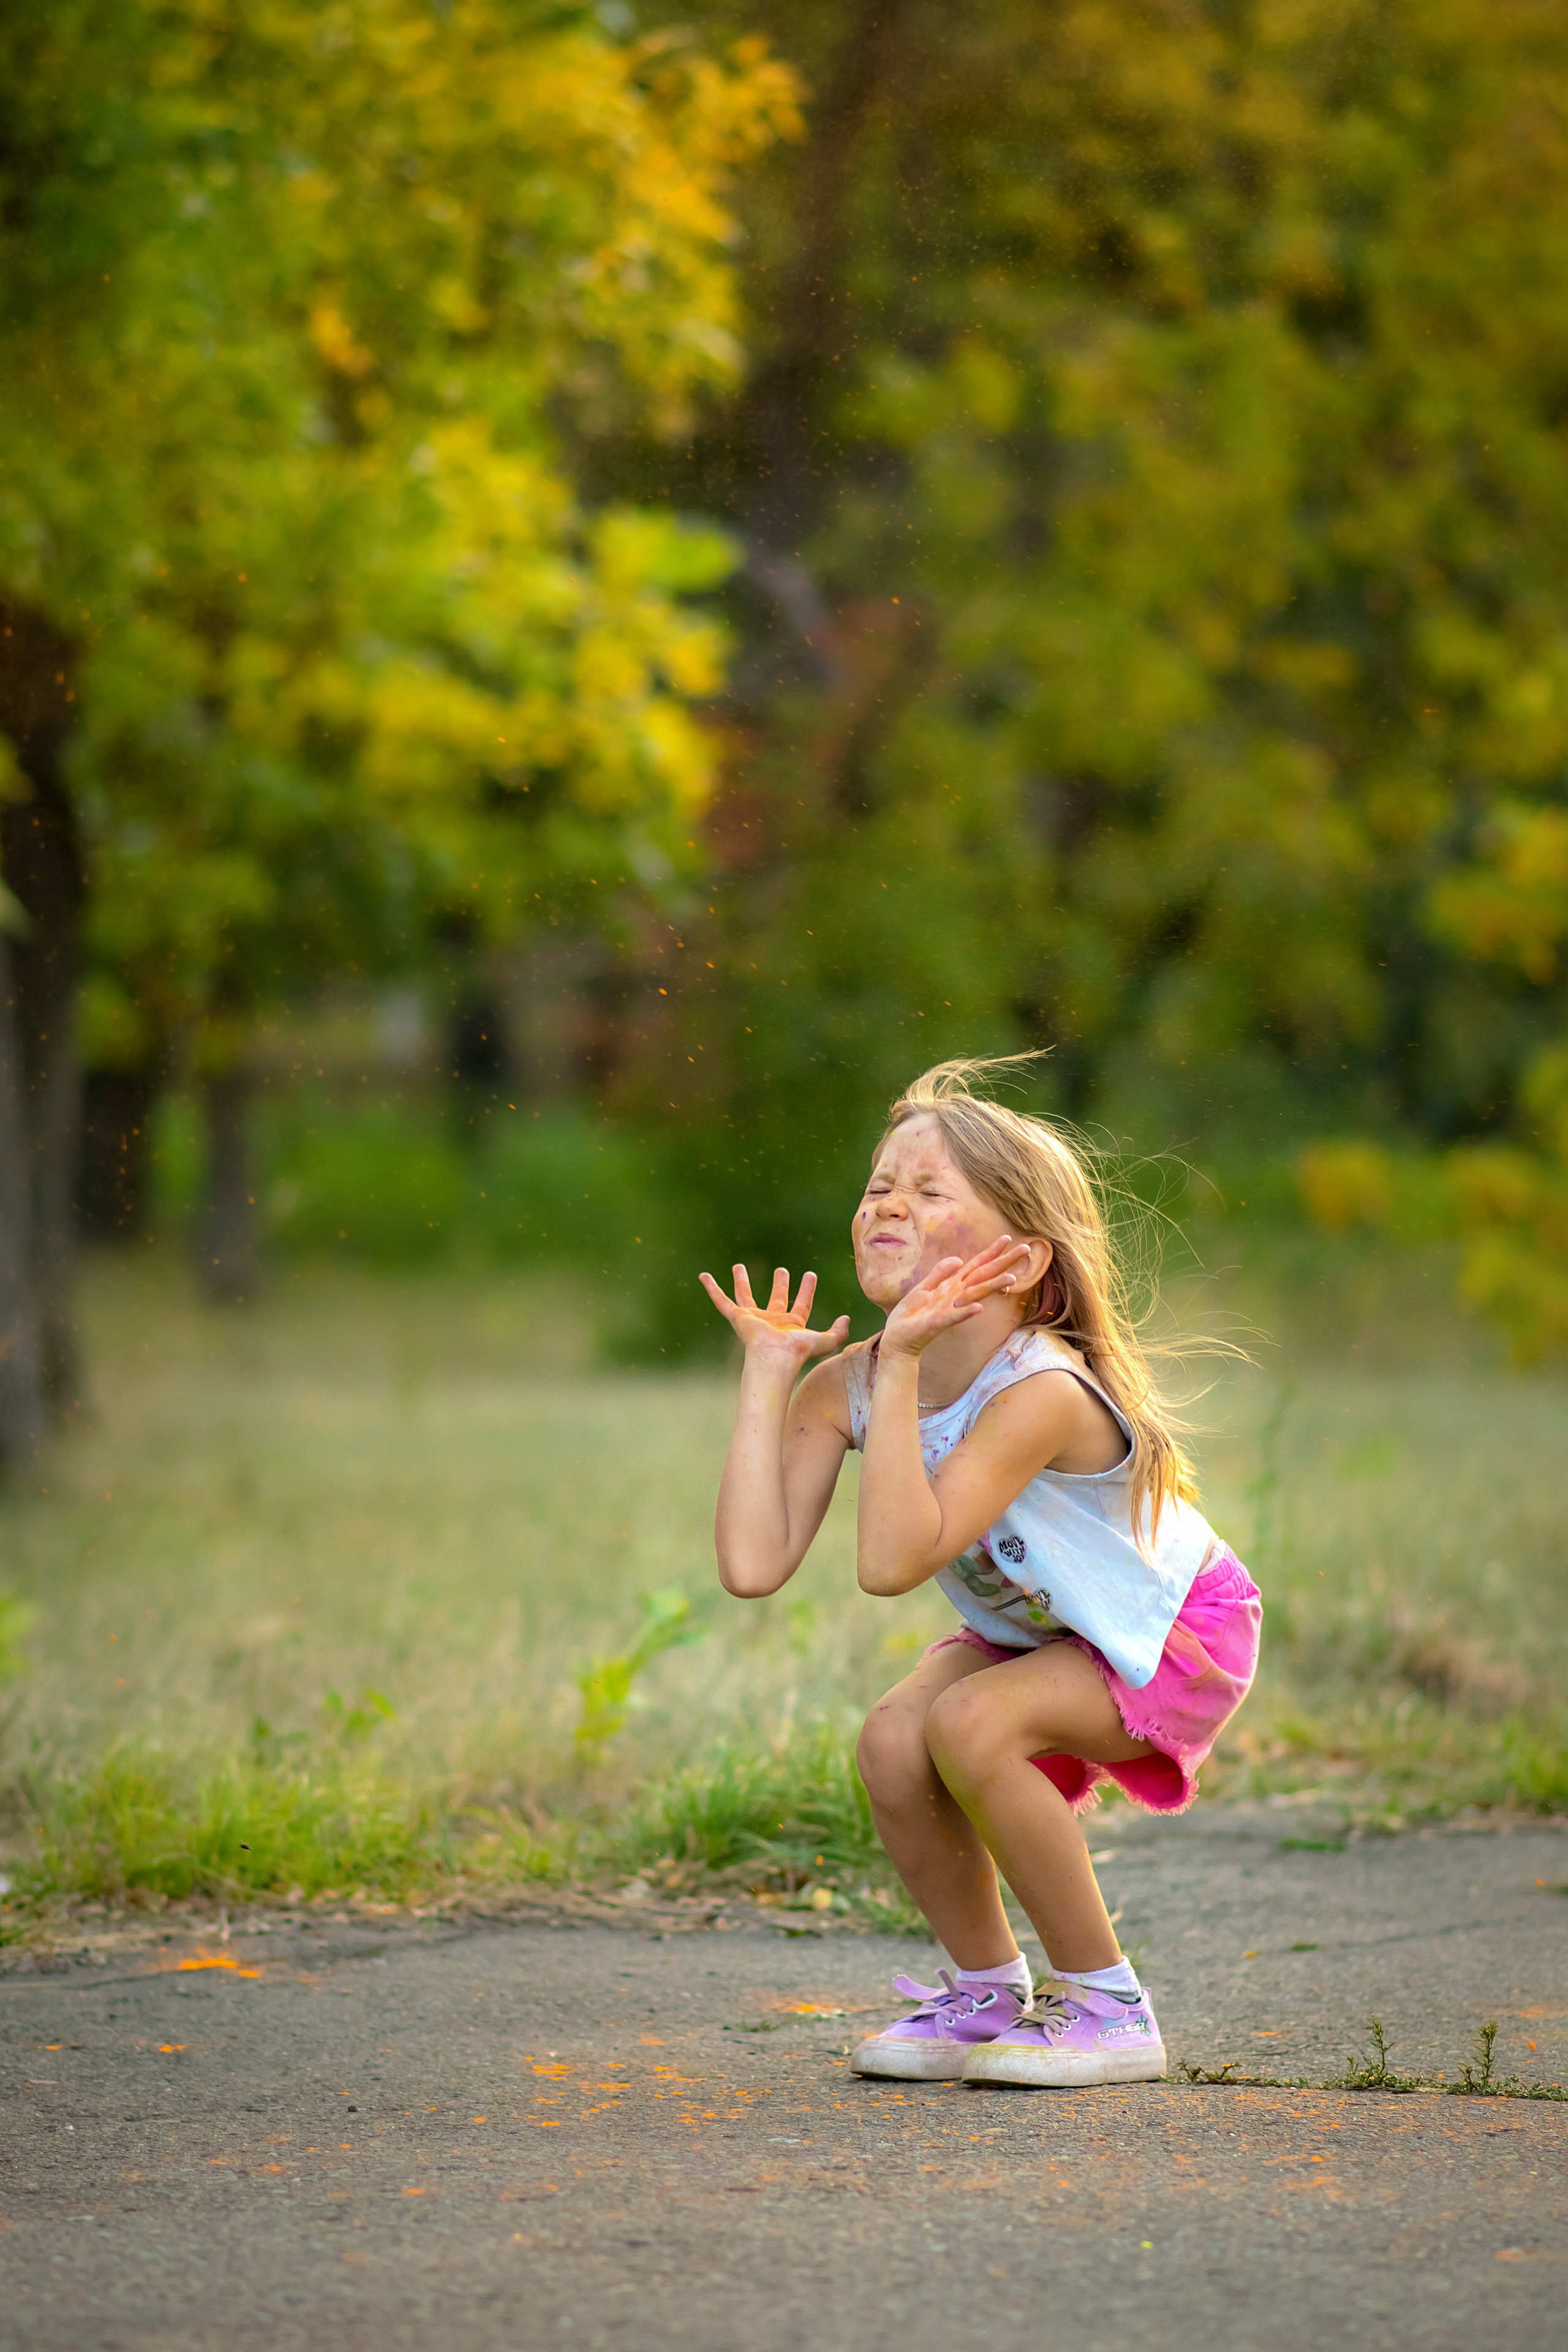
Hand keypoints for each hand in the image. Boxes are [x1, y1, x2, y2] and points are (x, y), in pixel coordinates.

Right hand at [698, 1264, 849, 1370]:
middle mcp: (772, 1321)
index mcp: (791, 1326)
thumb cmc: (798, 1352)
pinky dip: (712, 1289)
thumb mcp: (825, 1341)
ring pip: (745, 1296)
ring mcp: (753, 1319)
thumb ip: (838, 1332)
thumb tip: (846, 1318)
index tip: (810, 1274)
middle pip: (775, 1299)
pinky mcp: (737, 1317)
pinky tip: (704, 1276)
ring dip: (741, 1282)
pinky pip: (721, 1300)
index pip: (801, 1304)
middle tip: (781, 1270)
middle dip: (779, 1284)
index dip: (807, 1290)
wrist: (775, 1357)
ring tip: (738, 1266)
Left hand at [879, 1234, 1034, 1358]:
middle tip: (1025, 1250)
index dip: (991, 1252)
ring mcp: (950, 1309)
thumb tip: (958, 1259)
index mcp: (952, 1286)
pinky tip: (979, 1308)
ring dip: (993, 1286)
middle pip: (983, 1276)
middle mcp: (956, 1296)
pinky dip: (966, 1312)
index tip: (1006, 1238)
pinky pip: (954, 1316)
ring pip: (975, 1295)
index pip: (976, 1266)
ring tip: (1011, 1277)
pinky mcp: (938, 1322)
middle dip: (1003, 1263)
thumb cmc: (911, 1315)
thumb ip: (940, 1273)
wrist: (898, 1338)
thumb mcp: (924, 1288)